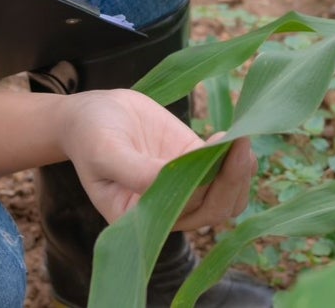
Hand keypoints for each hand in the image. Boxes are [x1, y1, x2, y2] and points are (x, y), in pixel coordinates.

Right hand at [58, 88, 254, 229]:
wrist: (92, 113)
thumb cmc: (91, 135)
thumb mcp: (105, 152)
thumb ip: (136, 172)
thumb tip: (173, 180)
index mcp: (141, 220)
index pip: (183, 212)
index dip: (204, 186)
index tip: (213, 152)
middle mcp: (166, 210)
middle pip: (214, 209)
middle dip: (232, 179)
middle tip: (241, 143)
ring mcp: (184, 186)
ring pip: (226, 195)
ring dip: (240, 171)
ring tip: (243, 139)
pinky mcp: (192, 162)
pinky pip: (223, 170)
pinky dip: (236, 156)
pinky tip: (236, 136)